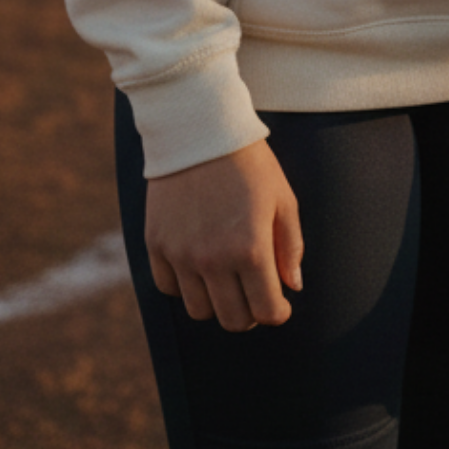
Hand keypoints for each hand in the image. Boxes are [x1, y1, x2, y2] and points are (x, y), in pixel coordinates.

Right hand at [145, 139, 303, 331]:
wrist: (200, 128)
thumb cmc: (250, 163)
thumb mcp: (283, 198)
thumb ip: (291, 246)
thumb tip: (292, 286)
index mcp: (251, 249)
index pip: (267, 312)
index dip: (278, 312)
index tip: (280, 304)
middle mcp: (213, 259)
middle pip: (233, 319)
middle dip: (250, 313)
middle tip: (254, 294)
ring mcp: (181, 254)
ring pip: (199, 310)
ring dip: (216, 302)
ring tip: (226, 279)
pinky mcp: (156, 243)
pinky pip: (168, 287)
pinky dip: (184, 284)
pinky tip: (197, 265)